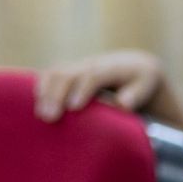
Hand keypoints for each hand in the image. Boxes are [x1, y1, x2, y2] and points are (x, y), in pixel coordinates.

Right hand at [34, 50, 164, 122]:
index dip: (82, 90)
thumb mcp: (146, 85)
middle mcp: (91, 63)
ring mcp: (77, 66)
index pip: (93, 75)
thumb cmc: (141, 81)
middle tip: (49, 117)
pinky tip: (36, 104)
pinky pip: (50, 75)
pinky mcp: (68, 71)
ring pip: (55, 72)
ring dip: (45, 92)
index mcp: (112, 67)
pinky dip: (41, 88)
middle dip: (57, 94)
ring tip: (40, 114)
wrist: (132, 64)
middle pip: (69, 73)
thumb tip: (122, 105)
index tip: (74, 108)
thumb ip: (136, 94)